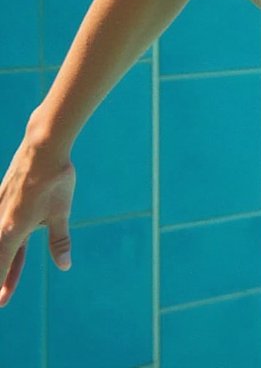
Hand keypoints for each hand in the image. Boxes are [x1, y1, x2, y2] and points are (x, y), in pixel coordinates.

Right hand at [0, 138, 75, 307]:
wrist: (43, 147)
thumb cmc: (55, 180)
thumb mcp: (60, 213)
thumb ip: (59, 240)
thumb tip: (65, 265)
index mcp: (13, 230)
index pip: (4, 265)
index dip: (3, 283)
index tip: (1, 301)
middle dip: (0, 276)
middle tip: (2, 297)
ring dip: (0, 256)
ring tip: (4, 271)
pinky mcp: (0, 194)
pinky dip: (0, 235)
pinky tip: (4, 235)